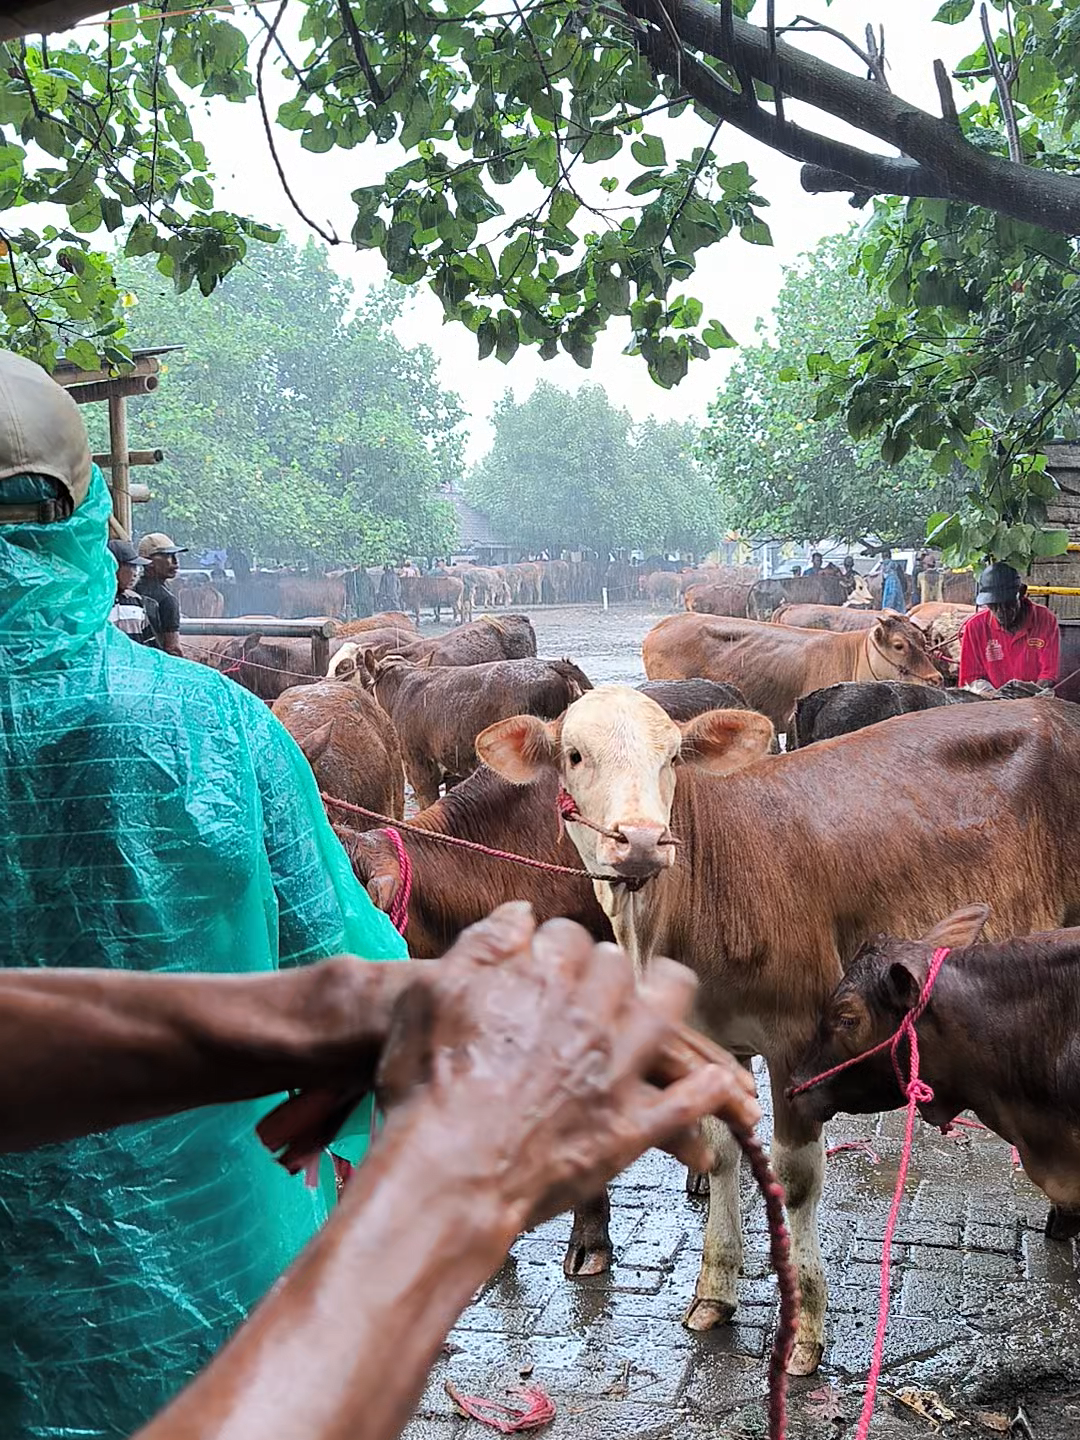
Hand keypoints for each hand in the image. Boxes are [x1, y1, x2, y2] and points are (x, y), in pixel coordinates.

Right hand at [375, 903, 759, 1240]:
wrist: (448, 1171)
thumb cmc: (426, 1085)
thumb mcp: (432, 996)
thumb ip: (480, 946)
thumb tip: (520, 913)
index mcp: (541, 978)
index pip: (568, 938)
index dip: (559, 946)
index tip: (552, 957)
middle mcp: (587, 1016)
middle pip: (617, 968)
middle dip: (608, 967)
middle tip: (598, 980)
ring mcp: (613, 1072)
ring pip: (664, 1016)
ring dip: (670, 998)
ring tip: (671, 991)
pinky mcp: (626, 1129)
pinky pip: (682, 1105)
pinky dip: (703, 1093)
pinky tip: (716, 1085)